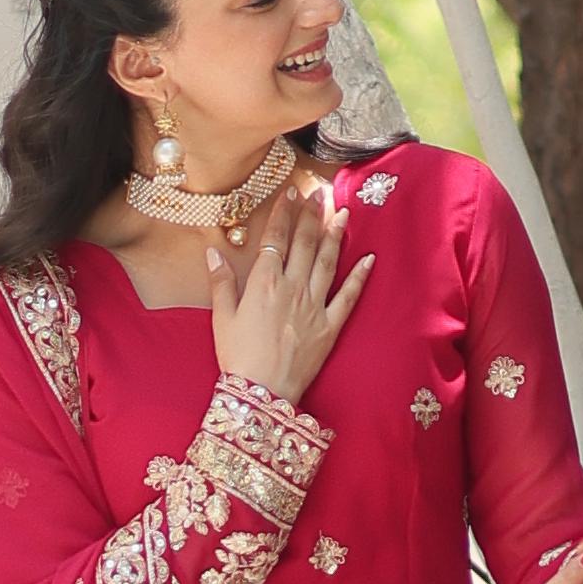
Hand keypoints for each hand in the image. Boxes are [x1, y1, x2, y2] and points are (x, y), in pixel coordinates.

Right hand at [206, 184, 372, 404]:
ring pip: (328, 262)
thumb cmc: (237, 356)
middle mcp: (293, 287)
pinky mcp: (331, 326)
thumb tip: (213, 251)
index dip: (285, 212)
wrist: (261, 391)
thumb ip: (221, 282)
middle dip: (312, 214)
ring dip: (336, 235)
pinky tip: (369, 259)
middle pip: (305, 243)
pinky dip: (360, 276)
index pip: (276, 238)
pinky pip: (349, 296)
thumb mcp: (222, 317)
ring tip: (343, 212)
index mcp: (264, 282)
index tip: (291, 192)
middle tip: (319, 192)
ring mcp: (315, 306)